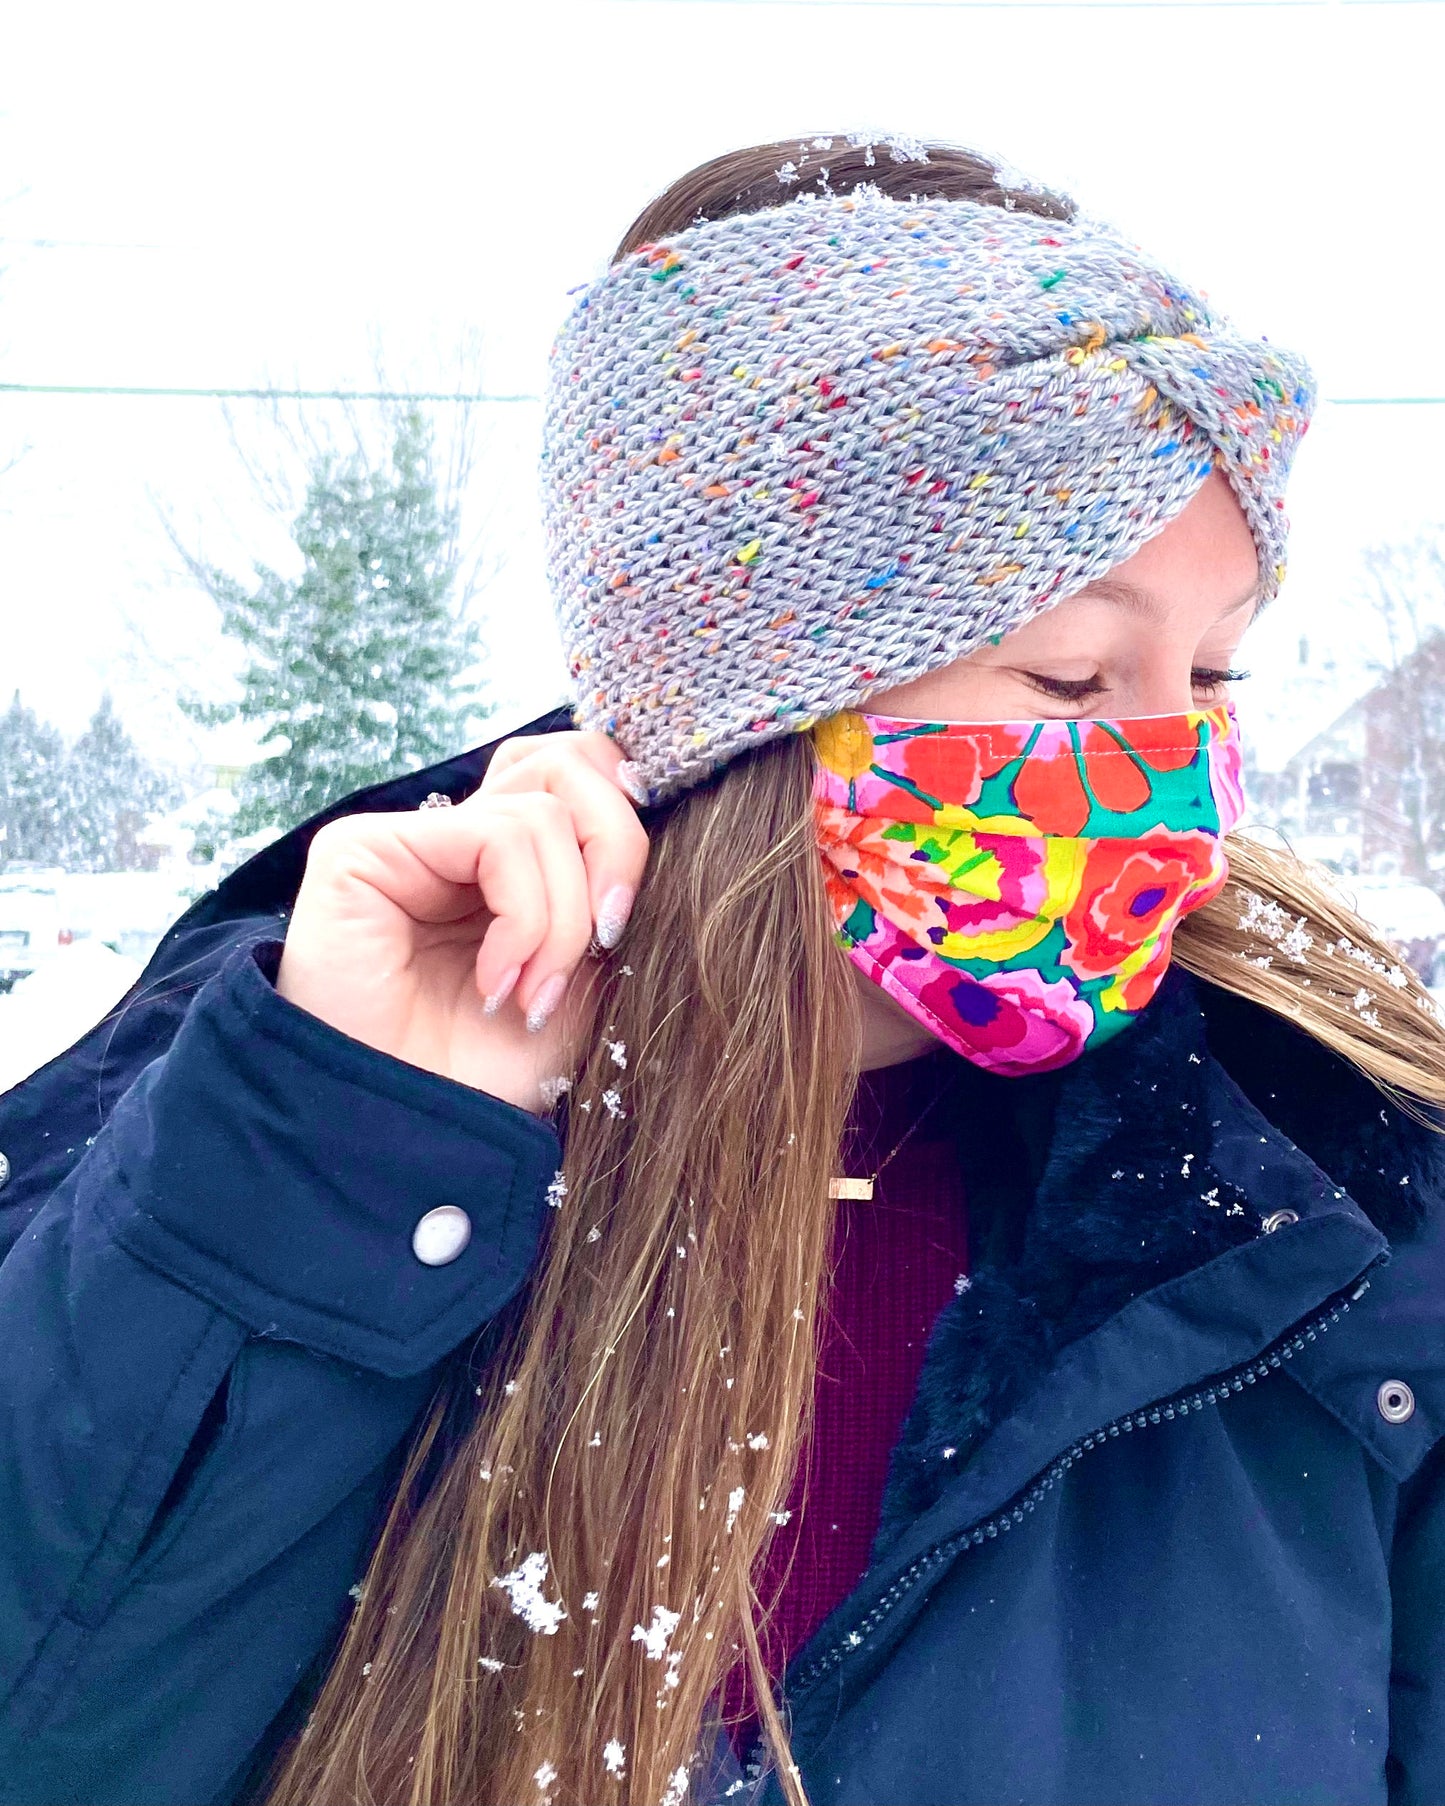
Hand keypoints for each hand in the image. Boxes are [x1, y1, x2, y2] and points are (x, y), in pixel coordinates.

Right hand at [275, 732, 650, 1112]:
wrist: (409, 1138)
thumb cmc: (488, 1075)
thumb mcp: (583, 981)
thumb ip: (612, 898)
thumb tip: (658, 820)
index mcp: (511, 859)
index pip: (583, 768)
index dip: (626, 818)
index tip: (629, 912)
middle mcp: (460, 835)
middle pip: (572, 759)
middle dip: (617, 849)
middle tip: (608, 939)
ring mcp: (410, 837)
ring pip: (544, 809)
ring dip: (563, 918)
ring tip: (531, 994)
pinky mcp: (364, 848)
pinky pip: (497, 838)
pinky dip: (524, 916)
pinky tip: (497, 982)